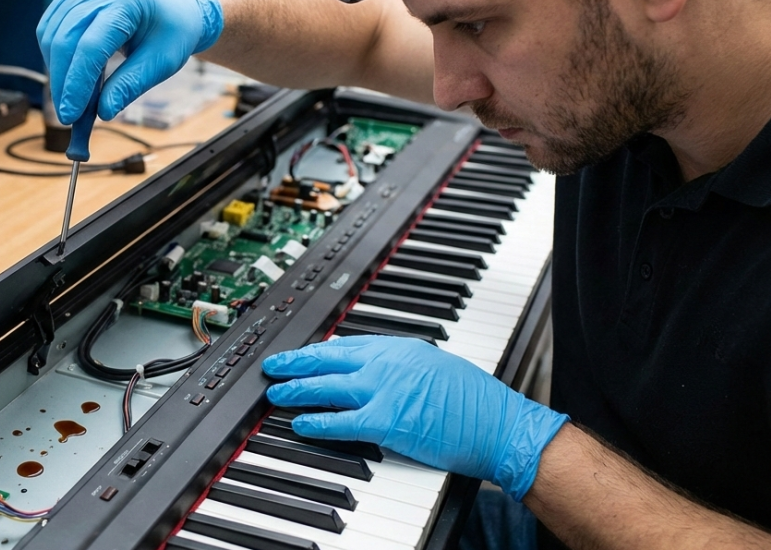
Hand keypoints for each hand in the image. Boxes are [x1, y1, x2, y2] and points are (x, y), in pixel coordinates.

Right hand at [36, 0, 223, 124]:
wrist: (176, 4)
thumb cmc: (173, 32)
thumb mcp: (161, 62)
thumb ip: (130, 85)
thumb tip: (103, 112)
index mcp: (128, 0)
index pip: (91, 46)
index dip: (76, 83)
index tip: (70, 115)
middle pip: (65, 39)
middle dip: (61, 82)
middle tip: (67, 116)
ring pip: (51, 34)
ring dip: (56, 71)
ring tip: (72, 97)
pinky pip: (50, 27)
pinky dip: (54, 56)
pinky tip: (68, 75)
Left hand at [262, 336, 567, 500]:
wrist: (497, 424)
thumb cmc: (475, 401)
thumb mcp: (434, 366)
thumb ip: (402, 366)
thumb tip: (378, 370)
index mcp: (400, 348)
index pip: (346, 345)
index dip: (318, 351)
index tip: (301, 354)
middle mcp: (387, 364)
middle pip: (328, 360)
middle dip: (296, 363)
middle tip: (273, 366)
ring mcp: (384, 391)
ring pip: (327, 387)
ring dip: (297, 390)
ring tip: (276, 393)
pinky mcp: (385, 422)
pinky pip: (341, 421)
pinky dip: (317, 422)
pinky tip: (300, 423)